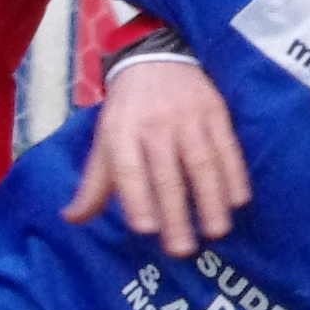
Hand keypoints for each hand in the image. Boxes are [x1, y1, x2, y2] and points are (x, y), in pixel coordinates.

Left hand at [64, 54, 250, 258]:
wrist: (156, 59)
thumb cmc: (127, 113)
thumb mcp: (104, 142)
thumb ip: (93, 185)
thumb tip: (72, 219)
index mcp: (122, 133)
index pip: (129, 170)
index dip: (137, 199)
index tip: (145, 230)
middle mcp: (155, 126)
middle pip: (168, 174)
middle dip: (176, 214)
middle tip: (182, 251)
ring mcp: (189, 118)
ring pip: (202, 162)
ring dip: (211, 200)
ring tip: (216, 232)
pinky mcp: (215, 113)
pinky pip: (227, 148)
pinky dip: (234, 175)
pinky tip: (238, 201)